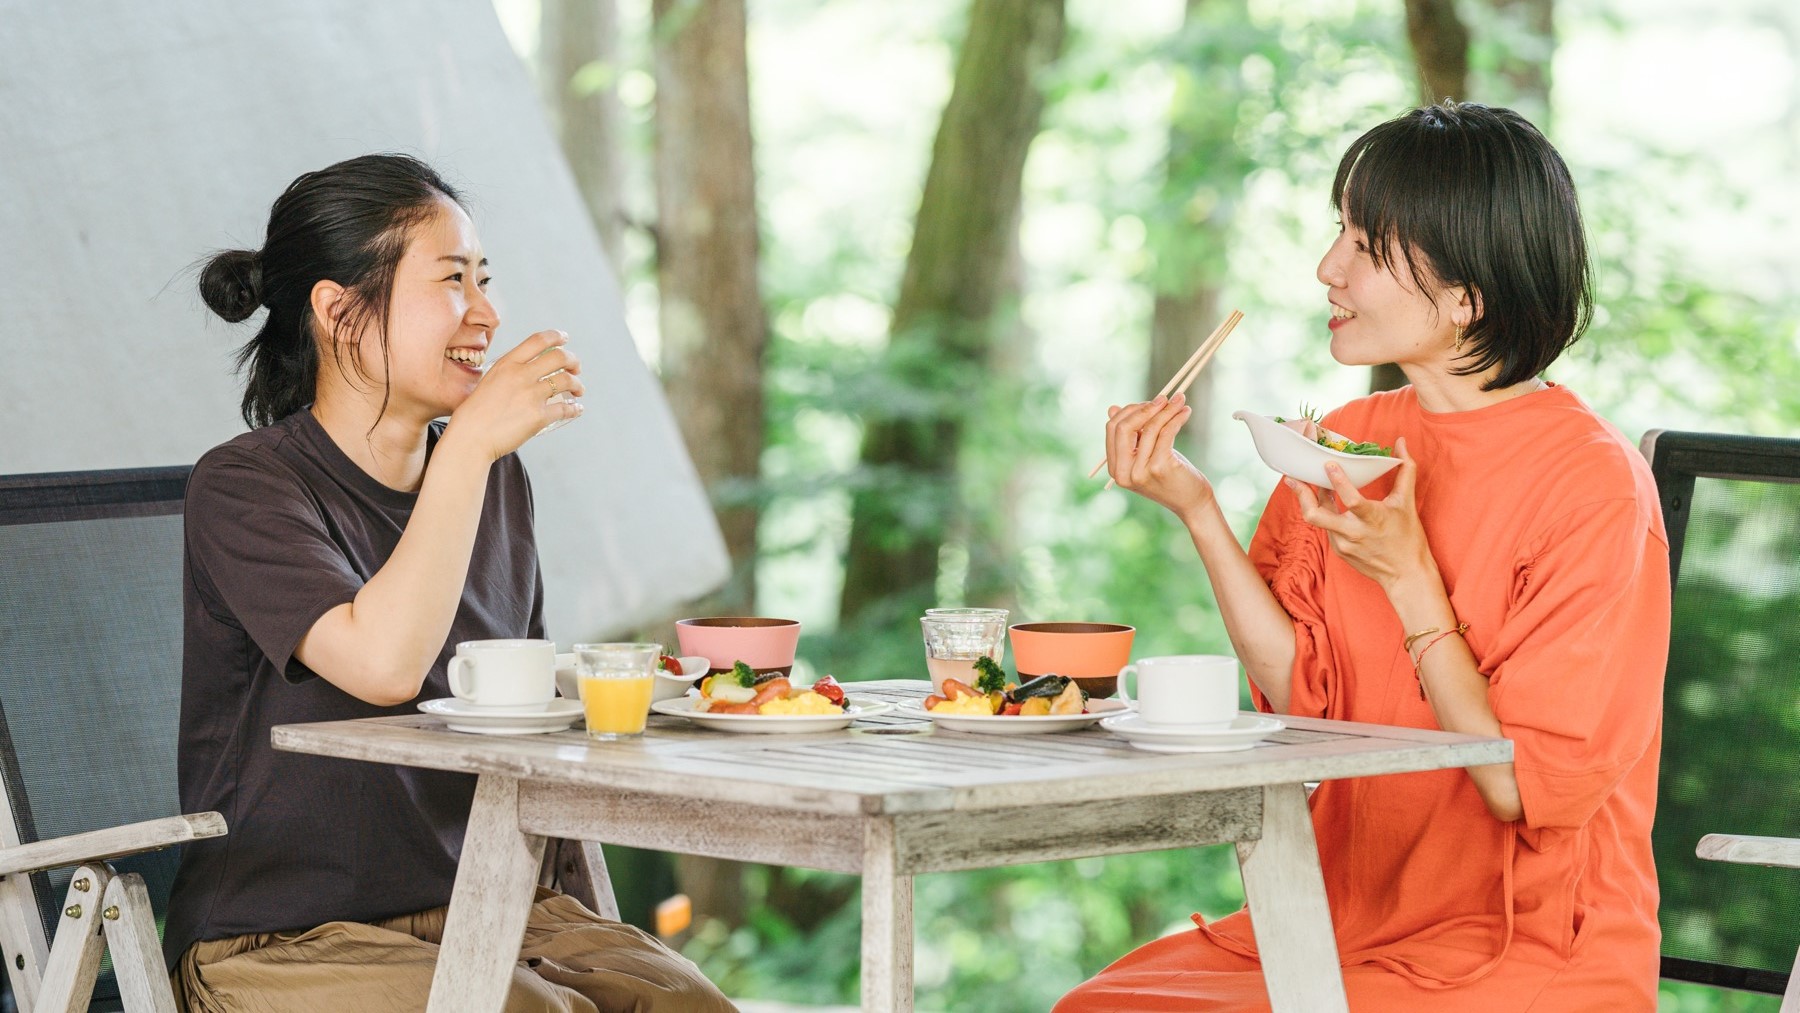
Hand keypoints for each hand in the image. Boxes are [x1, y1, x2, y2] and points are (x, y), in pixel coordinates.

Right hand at [445, 330, 584, 460]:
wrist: (470, 438)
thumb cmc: (475, 414)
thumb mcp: (489, 381)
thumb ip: (509, 374)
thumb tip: (530, 373)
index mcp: (507, 364)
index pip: (538, 340)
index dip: (556, 337)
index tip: (565, 339)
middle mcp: (521, 375)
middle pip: (559, 357)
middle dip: (573, 360)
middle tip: (576, 368)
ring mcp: (531, 395)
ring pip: (566, 381)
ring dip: (577, 384)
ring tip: (578, 390)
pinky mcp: (539, 416)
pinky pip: (565, 409)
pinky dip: (574, 408)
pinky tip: (576, 409)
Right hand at [1105, 393, 1212, 518]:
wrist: (1191, 502)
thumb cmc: (1169, 475)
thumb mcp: (1146, 454)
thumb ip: (1131, 435)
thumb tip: (1112, 408)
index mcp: (1115, 468)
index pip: (1113, 428)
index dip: (1131, 410)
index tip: (1150, 403)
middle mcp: (1123, 472)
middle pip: (1124, 426)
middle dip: (1146, 408)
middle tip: (1165, 398)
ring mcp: (1140, 471)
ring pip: (1150, 427)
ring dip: (1167, 410)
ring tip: (1181, 401)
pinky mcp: (1160, 467)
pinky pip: (1166, 433)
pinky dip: (1176, 418)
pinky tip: (1186, 412)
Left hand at [1286, 437, 1436, 591]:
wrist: (1405, 574)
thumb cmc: (1408, 537)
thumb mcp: (1407, 502)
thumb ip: (1405, 470)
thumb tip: (1401, 442)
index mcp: (1373, 519)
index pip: (1351, 500)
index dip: (1338, 482)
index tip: (1328, 465)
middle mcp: (1353, 533)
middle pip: (1316, 516)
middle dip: (1301, 496)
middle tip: (1292, 478)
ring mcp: (1343, 544)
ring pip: (1318, 520)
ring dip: (1311, 500)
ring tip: (1304, 483)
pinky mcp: (1338, 551)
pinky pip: (1325, 528)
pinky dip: (1323, 513)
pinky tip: (1323, 501)